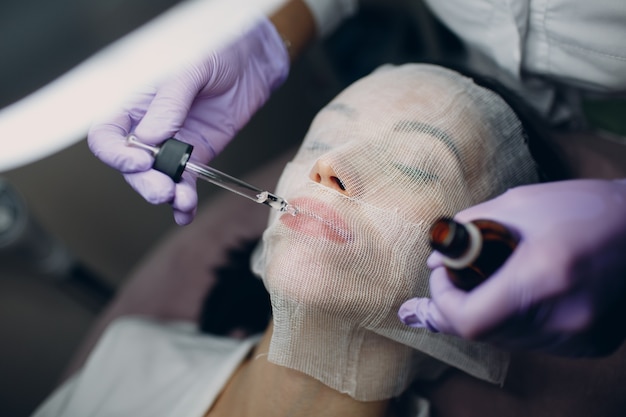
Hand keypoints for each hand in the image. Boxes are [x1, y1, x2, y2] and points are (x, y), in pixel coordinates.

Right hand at [88, 17, 288, 224]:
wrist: (252, 62)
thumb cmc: (217, 52)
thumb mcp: (190, 69)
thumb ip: (169, 103)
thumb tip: (151, 137)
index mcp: (135, 102)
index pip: (107, 135)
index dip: (116, 153)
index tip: (140, 160)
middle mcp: (149, 126)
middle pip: (131, 164)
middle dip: (144, 181)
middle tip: (164, 190)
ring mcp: (173, 143)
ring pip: (157, 178)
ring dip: (166, 194)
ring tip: (182, 202)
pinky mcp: (197, 155)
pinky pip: (185, 182)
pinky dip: (185, 200)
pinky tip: (186, 211)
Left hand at [399, 179, 625, 356]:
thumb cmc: (583, 207)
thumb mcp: (519, 203)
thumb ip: (469, 230)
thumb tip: (436, 261)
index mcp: (543, 278)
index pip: (470, 320)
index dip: (443, 302)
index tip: (442, 277)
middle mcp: (563, 318)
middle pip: (484, 334)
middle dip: (458, 307)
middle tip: (451, 281)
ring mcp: (580, 338)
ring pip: (507, 340)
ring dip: (486, 314)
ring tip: (483, 283)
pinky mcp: (592, 344)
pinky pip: (535, 341)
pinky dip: (516, 321)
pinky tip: (518, 295)